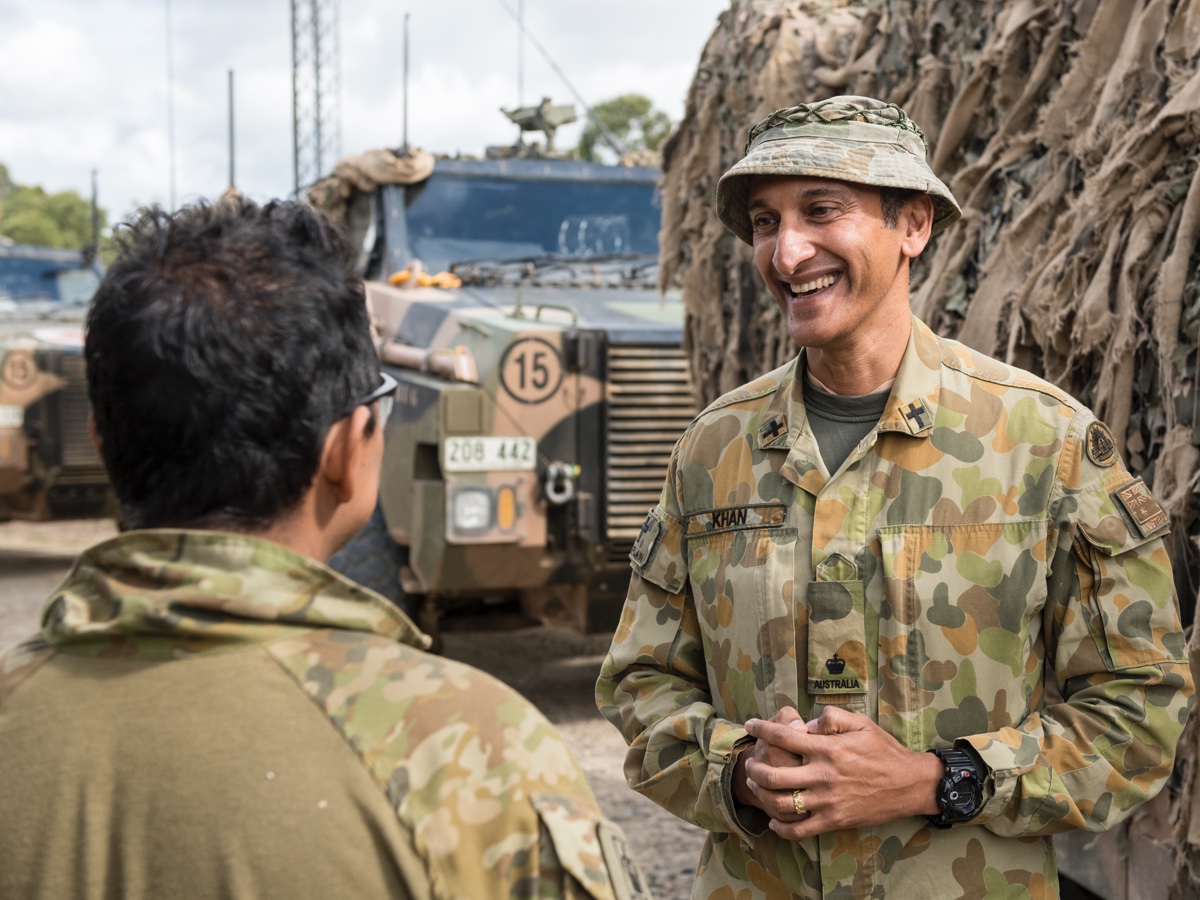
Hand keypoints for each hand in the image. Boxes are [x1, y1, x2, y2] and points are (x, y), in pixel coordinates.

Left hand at [743, 706, 942, 839]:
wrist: (909, 784)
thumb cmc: (884, 751)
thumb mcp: (861, 723)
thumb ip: (831, 717)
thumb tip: (805, 723)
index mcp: (827, 748)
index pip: (783, 736)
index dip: (761, 728)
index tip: (750, 724)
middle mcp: (822, 775)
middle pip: (773, 775)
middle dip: (754, 768)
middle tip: (750, 763)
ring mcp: (827, 801)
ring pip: (780, 803)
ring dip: (761, 795)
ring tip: (756, 787)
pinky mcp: (834, 821)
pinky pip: (800, 830)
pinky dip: (781, 829)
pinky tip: (773, 822)